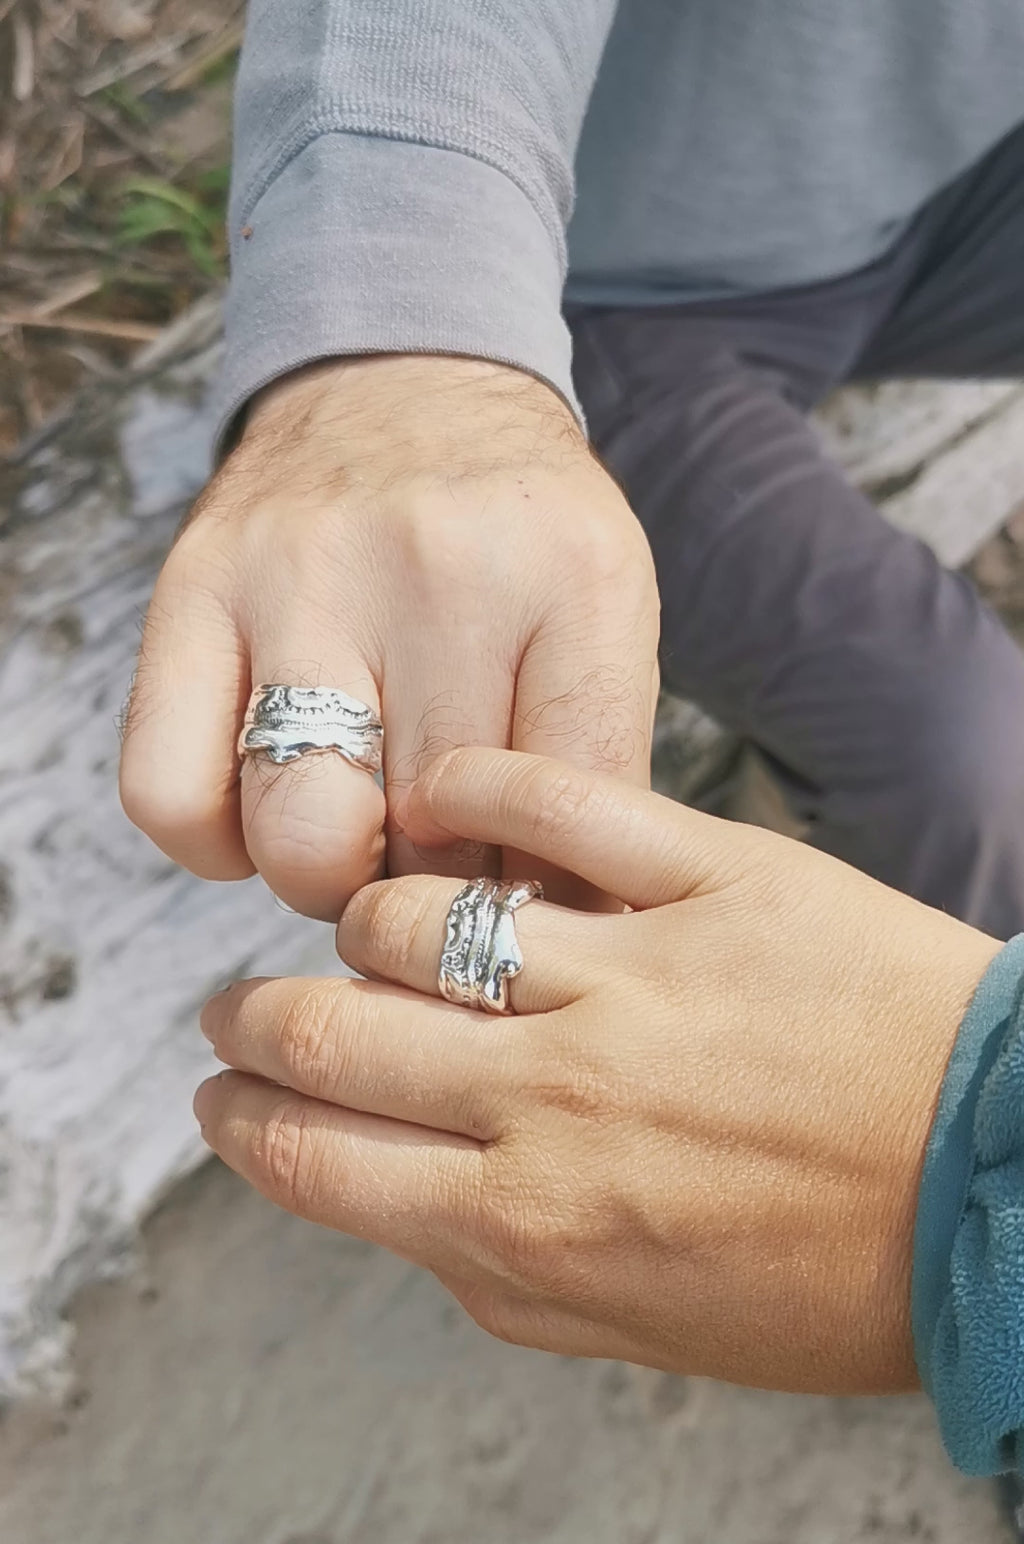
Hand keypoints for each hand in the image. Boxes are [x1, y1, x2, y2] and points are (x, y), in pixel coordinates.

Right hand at [120, 356, 659, 919]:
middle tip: (440, 870)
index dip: (548, 897)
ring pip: (298, 834)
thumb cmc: (514, 541)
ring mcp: (298, 575)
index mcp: (571, 580)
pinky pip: (170, 795)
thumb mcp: (603, 620)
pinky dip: (218, 845)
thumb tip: (567, 937)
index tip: (530, 905)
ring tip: (357, 841)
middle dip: (436, 894)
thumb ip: (594, 767)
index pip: (564, 810)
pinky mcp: (190, 590)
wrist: (405, 380)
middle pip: (426, 842)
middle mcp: (434, 570)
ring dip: (326, 879)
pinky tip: (268, 807)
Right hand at [194, 749, 997, 1394]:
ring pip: (419, 916)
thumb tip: (400, 1212)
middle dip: (259, 1023)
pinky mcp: (714, 877)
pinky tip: (445, 796)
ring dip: (361, 921)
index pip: (318, 1159)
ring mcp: (632, 976)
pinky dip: (477, 788)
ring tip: (365, 927)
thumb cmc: (835, 1280)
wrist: (1004, 1184)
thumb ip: (499, 1279)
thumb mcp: (646, 1331)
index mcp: (529, 1220)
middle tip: (240, 1009)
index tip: (222, 1098)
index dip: (243, 1124)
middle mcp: (556, 1097)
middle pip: (337, 1036)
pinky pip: (557, 803)